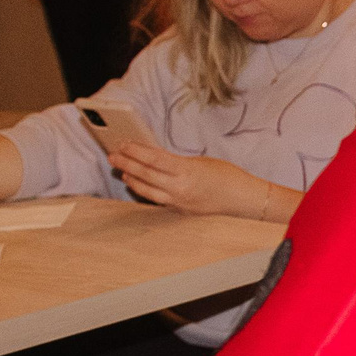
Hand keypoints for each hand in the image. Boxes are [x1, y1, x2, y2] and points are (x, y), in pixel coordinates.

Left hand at [109, 142, 273, 218]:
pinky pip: (156, 200)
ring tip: (121, 170)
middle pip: (146, 175)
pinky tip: (136, 184)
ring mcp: (179, 202)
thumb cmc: (227, 176)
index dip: (136, 151)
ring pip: (147, 191)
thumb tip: (155, 158)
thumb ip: (177, 162)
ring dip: (131, 179)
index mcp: (187, 171)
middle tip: (112, 155)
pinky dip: (144, 190)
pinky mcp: (180, 211)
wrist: (243, 200)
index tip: (123, 143)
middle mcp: (180, 188)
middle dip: (126, 163)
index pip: (154, 159)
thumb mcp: (201, 162)